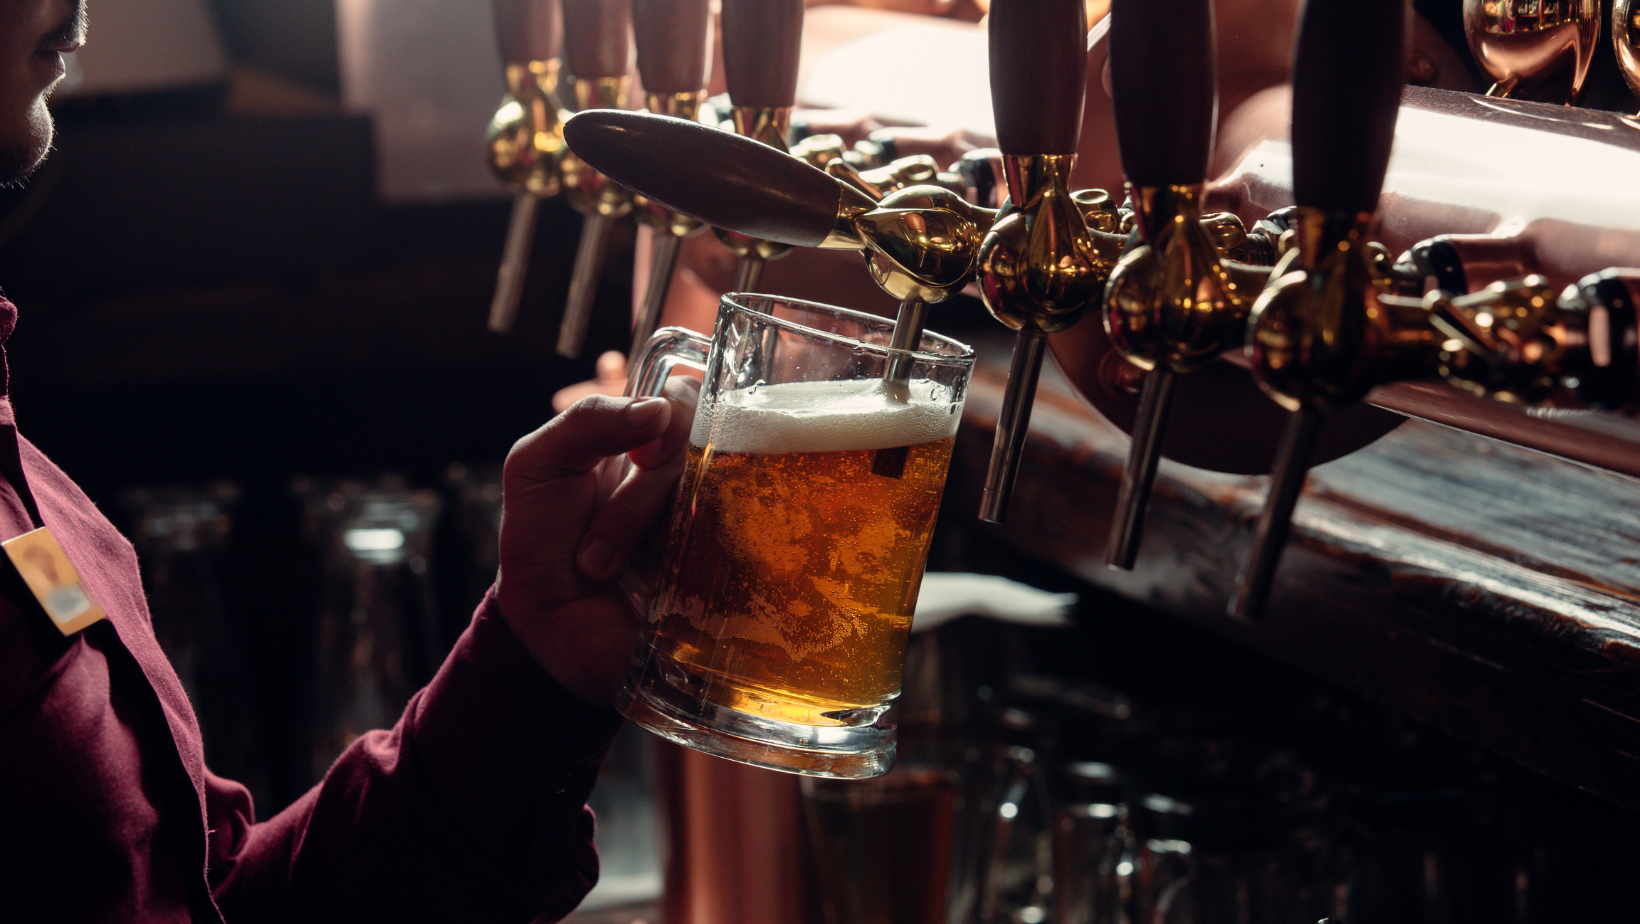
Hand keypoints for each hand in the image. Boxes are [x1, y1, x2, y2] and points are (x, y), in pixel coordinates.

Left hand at [495, 381, 697, 706]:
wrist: (548, 628)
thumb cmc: (541, 542)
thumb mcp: (537, 464)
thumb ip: (587, 421)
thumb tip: (660, 409)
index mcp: (644, 439)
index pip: (690, 395)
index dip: (680, 411)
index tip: (643, 451)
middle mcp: (684, 474)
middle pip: (703, 451)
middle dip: (638, 496)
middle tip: (598, 533)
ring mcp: (706, 520)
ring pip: (709, 500)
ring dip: (637, 535)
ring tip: (597, 567)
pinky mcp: (720, 569)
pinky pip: (729, 549)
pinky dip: (678, 565)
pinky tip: (645, 584)